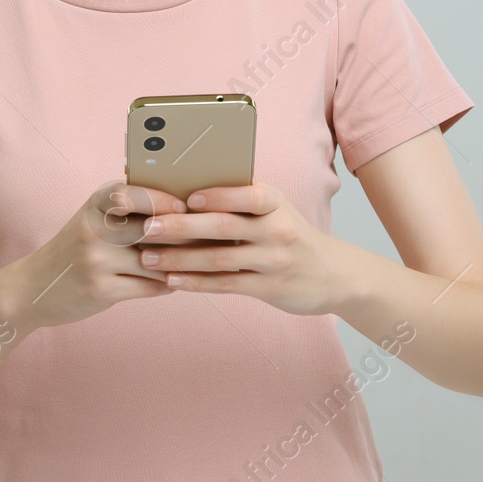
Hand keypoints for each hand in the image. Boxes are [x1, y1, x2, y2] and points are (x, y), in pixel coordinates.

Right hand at [0, 181, 188, 331]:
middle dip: (186, 233)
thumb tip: (187, 206)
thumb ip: (129, 210)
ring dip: (182, 262)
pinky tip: (177, 281)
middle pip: (154, 228)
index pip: (136, 193)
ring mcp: (96, 261)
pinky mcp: (101, 290)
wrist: (32, 288)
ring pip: (157, 261)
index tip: (187, 207)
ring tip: (202, 261)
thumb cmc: (76, 249)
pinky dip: (167, 284)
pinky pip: (149, 286)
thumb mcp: (94, 218)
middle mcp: (94, 229)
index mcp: (95, 203)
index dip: (165, 199)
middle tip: (211, 236)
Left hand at [134, 182, 351, 315]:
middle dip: (181, 227)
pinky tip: (172, 281)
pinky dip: (196, 283)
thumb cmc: (291, 236)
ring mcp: (273, 260)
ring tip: (149, 258)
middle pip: (223, 226)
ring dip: (179, 259)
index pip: (245, 193)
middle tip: (148, 227)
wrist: (333, 274)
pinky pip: (226, 284)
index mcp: (274, 202)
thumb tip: (184, 193)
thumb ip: (241, 202)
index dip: (215, 195)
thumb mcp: (276, 210)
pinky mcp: (270, 288)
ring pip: (219, 259)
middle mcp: (276, 229)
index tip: (184, 197)